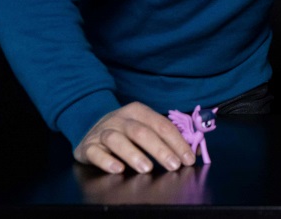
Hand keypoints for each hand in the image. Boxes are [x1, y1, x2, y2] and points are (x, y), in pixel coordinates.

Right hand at [73, 102, 196, 173]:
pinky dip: (106, 161)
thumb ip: (167, 137)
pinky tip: (118, 169)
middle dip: (160, 149)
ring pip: (117, 140)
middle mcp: (120, 119)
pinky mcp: (87, 146)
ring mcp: (102, 132)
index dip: (177, 142)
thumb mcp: (145, 128)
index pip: (162, 125)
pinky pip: (95, 152)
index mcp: (139, 111)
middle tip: (173, 165)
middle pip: (141, 132)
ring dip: (133, 154)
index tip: (188, 159)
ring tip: (147, 169)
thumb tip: (193, 152)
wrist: (89, 127)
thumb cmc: (126, 131)